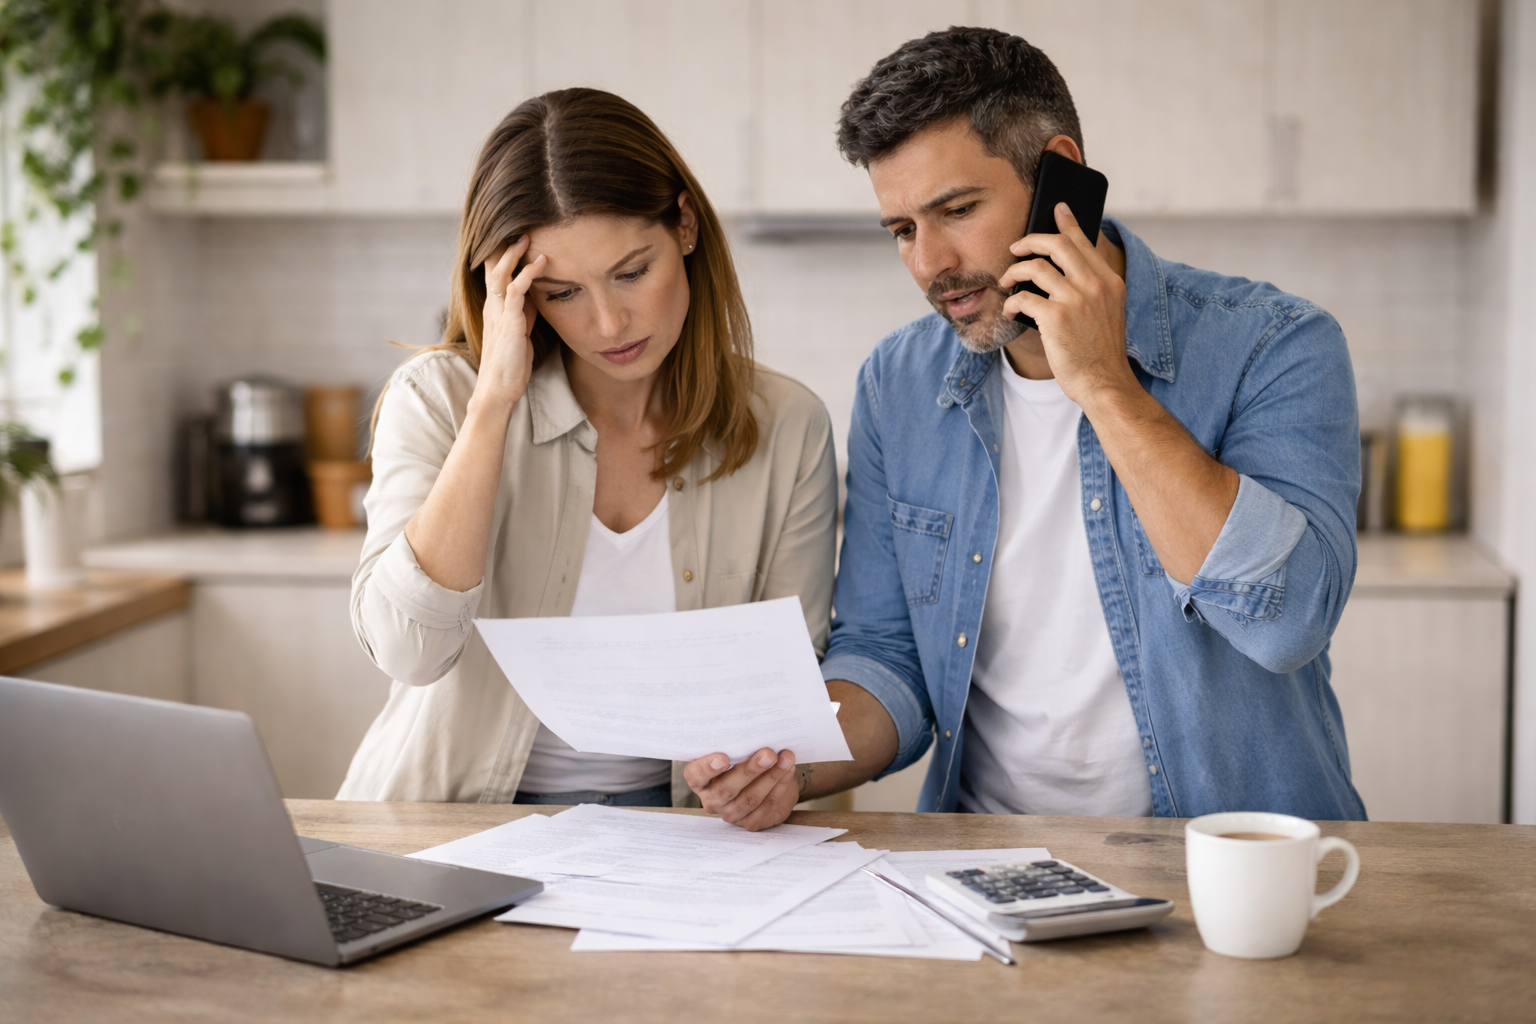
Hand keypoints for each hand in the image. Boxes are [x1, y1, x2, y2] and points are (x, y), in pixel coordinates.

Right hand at [476, 236, 546, 409]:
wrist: (499, 389)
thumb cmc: (511, 364)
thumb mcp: (519, 332)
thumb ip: (524, 313)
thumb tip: (536, 297)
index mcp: (495, 308)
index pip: (494, 273)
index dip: (502, 254)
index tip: (514, 236)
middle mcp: (493, 307)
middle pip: (493, 267)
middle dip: (505, 247)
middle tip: (519, 229)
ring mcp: (499, 313)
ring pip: (501, 274)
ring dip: (514, 254)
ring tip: (527, 237)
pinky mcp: (510, 322)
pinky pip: (516, 291)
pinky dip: (528, 274)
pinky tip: (541, 262)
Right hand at [684, 747, 799, 830]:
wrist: (765, 782)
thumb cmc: (745, 762)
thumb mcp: (736, 754)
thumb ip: (737, 747)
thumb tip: (754, 732)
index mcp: (701, 780)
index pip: (695, 776)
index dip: (707, 768)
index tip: (723, 757)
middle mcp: (713, 800)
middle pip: (727, 789)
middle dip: (750, 770)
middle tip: (768, 754)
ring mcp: (731, 814)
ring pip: (751, 798)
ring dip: (771, 777)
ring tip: (785, 759)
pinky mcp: (752, 822)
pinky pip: (767, 805)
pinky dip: (780, 785)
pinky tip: (788, 770)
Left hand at [999, 202, 1133, 406]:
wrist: (1105, 382)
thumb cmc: (1100, 351)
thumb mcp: (1107, 311)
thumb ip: (1092, 287)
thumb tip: (1064, 269)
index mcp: (1109, 280)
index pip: (1084, 241)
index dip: (1067, 222)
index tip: (1056, 208)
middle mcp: (1094, 285)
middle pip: (1057, 245)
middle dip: (1030, 241)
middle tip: (1015, 248)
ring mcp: (1076, 299)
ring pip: (1034, 267)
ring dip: (1014, 273)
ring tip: (1007, 282)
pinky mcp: (1056, 317)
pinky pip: (1023, 297)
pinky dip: (1011, 303)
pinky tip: (1010, 310)